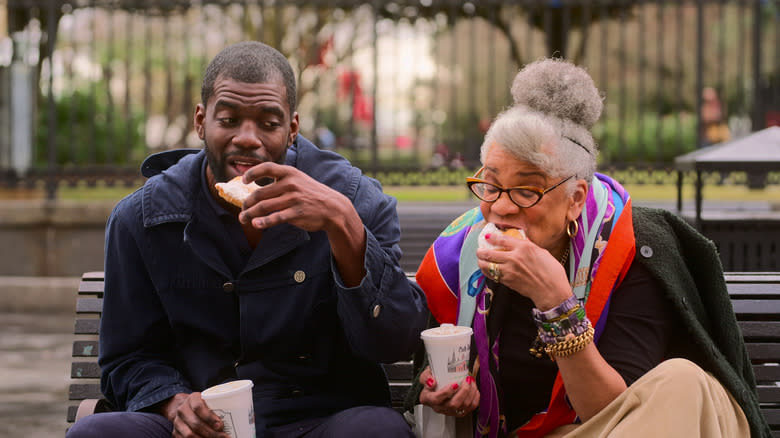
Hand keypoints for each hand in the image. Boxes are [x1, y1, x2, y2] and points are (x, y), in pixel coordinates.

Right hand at [159, 392, 227, 437]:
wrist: (184, 406)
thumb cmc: (203, 404)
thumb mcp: (210, 400)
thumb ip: (221, 405)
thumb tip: (246, 414)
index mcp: (192, 399)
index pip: (198, 407)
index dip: (209, 417)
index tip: (221, 425)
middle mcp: (182, 410)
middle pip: (196, 424)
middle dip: (211, 433)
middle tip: (224, 437)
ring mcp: (177, 422)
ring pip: (189, 435)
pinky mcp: (175, 433)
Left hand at [238, 162, 354, 233]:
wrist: (333, 208)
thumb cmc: (312, 194)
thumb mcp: (299, 180)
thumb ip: (281, 180)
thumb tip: (258, 188)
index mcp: (290, 173)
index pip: (266, 168)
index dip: (252, 173)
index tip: (244, 181)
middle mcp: (290, 184)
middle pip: (260, 193)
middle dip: (247, 203)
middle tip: (242, 210)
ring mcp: (293, 199)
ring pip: (264, 207)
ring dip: (250, 214)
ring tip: (243, 219)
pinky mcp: (297, 213)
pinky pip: (276, 218)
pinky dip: (263, 222)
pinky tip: (256, 224)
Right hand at [418, 367, 478, 417]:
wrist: (434, 388)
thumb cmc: (431, 382)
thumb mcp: (425, 376)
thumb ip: (426, 377)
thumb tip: (432, 382)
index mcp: (428, 399)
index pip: (437, 399)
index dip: (446, 392)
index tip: (455, 384)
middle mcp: (439, 407)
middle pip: (453, 404)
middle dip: (464, 391)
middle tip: (467, 380)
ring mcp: (450, 411)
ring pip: (464, 406)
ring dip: (471, 392)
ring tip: (471, 381)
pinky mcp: (459, 412)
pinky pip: (470, 407)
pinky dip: (475, 397)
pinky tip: (474, 389)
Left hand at [475, 232, 570, 309]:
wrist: (552, 292)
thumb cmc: (552, 272)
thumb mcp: (542, 253)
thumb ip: (529, 246)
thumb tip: (521, 241)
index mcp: (524, 247)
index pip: (502, 239)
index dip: (492, 237)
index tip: (487, 236)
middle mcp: (514, 258)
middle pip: (489, 253)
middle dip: (481, 251)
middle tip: (479, 251)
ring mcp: (509, 270)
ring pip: (486, 265)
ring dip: (481, 262)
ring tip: (481, 260)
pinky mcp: (507, 281)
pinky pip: (492, 275)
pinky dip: (488, 272)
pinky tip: (488, 270)